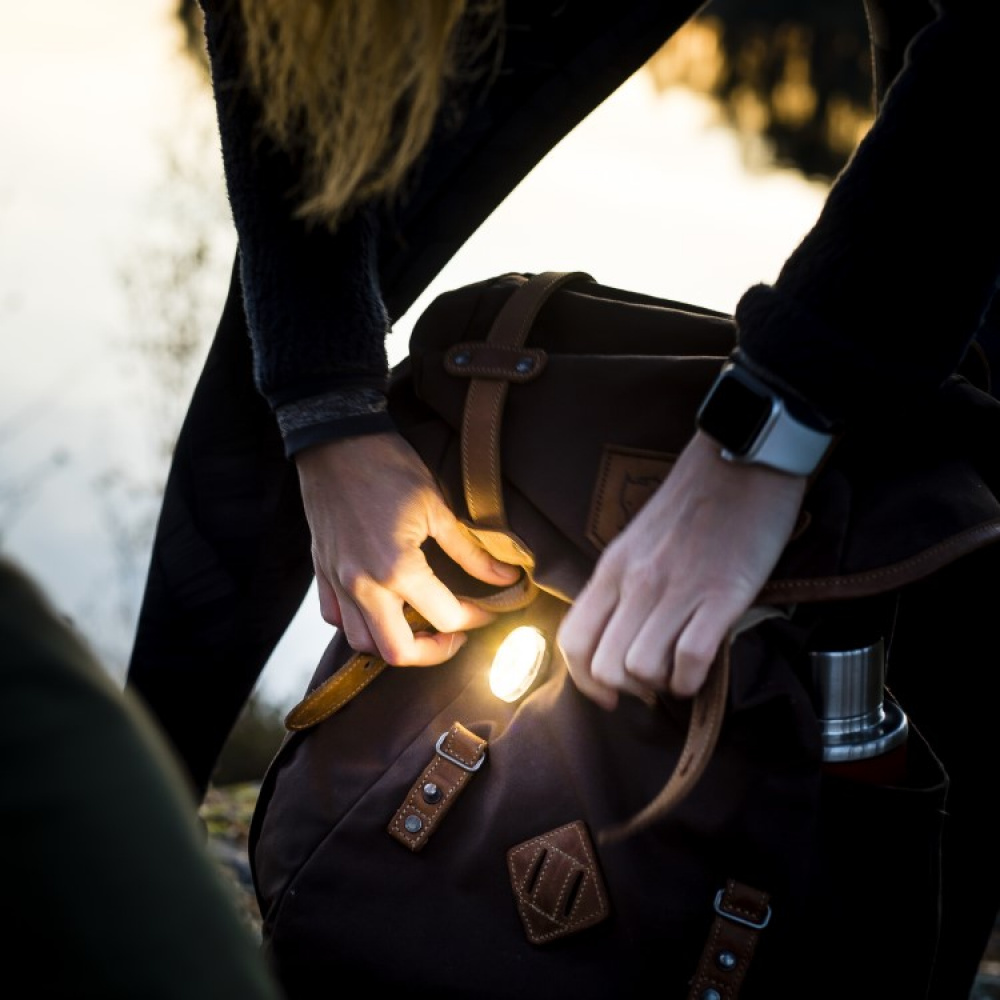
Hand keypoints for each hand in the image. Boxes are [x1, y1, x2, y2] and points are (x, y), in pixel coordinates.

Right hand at [295, 431, 519, 664]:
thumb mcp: (437, 507)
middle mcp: (363, 585)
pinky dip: (359, 624)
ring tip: (420, 625)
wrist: (336, 441)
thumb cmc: (388, 467)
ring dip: (394, 643)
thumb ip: (471, 551)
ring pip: (362, 643)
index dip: (476, 619)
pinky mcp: (322, 573)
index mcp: (397, 569)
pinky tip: (381, 608)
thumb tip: (506, 577)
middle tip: (456, 635)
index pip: (446, 616)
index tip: (490, 609)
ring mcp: (338, 582)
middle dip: (434, 652)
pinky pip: (336, 618)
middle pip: (398, 652)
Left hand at [557, 431, 805, 708]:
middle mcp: (637, 582)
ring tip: (678, 671)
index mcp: (612, 568)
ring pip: (642, 669)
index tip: (607, 694)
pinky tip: (701, 669)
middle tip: (652, 680)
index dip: (584, 680)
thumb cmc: (693, 502)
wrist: (742, 459)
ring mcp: (679, 589)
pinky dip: (693, 680)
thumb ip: (624, 583)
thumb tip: (621, 636)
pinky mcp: (723, 595)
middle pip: (605, 666)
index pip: (573, 641)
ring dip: (660, 685)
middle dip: (627, 689)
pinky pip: (691, 660)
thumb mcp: (638, 540)